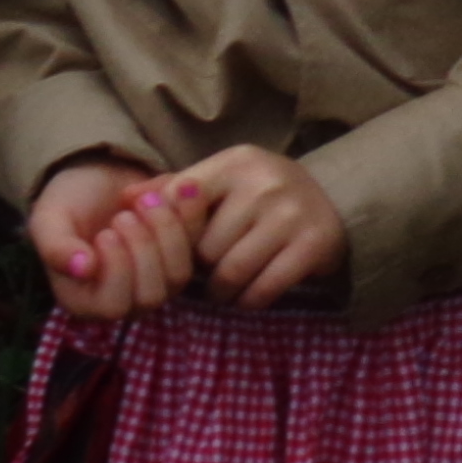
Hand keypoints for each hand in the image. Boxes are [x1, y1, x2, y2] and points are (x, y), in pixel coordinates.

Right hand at [26, 158, 187, 323]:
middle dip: (143, 250)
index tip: (106, 233)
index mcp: (86, 300)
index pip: (113, 307)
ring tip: (146, 200)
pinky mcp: (184, 252)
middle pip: (151, 296)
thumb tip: (83, 268)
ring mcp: (159, 279)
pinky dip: (191, 215)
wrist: (99, 176)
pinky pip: (201, 243)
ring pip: (179, 275)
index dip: (117, 272)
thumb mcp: (49, 220)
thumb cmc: (67, 203)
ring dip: (167, 233)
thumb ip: (56, 247)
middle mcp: (126, 298)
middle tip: (123, 214)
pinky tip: (180, 187)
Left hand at [147, 144, 347, 308]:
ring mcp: (292, 213)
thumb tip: (124, 200)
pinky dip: (250, 300)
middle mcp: (266, 183)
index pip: (178, 204)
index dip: (172, 235)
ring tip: (226, 285)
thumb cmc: (261, 195)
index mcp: (237, 162)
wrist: (336, 202)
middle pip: (204, 248)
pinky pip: (261, 290)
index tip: (181, 245)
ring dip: (222, 290)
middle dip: (203, 267)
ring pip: (229, 272)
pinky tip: (251, 291)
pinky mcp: (314, 244)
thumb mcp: (221, 181)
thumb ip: (173, 188)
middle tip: (213, 267)